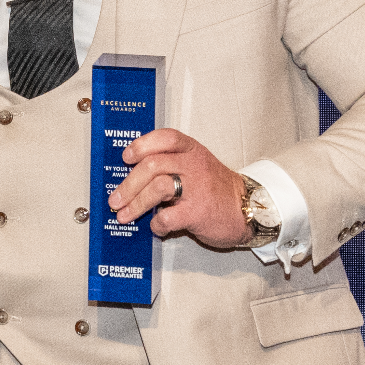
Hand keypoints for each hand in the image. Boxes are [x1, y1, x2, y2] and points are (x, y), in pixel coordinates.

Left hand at [108, 128, 251, 246]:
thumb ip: (172, 163)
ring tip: (124, 215)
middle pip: (152, 165)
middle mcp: (194, 165)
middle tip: (115, 199)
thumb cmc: (217, 189)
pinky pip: (167, 217)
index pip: (164, 138)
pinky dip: (156, 224)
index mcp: (192, 150)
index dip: (141, 145)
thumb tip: (134, 176)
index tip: (126, 157)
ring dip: (135, 204)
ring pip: (157, 188)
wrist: (248, 209)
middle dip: (128, 185)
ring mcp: (197, 188)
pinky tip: (156, 227)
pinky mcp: (198, 212)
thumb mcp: (198, 164)